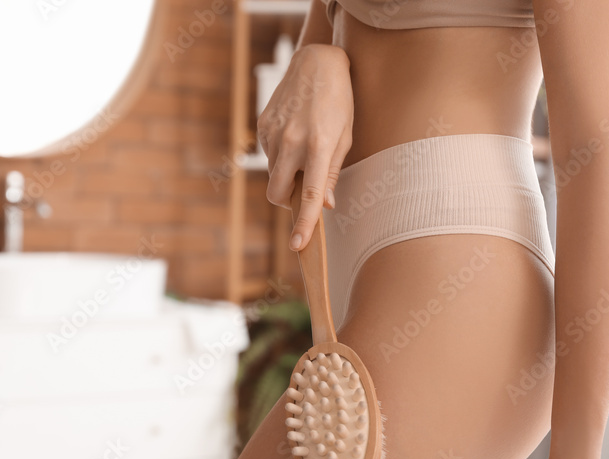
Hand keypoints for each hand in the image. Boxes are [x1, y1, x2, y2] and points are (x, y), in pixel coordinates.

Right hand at [256, 44, 353, 250]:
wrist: (317, 63)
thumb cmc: (339, 102)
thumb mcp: (345, 137)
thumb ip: (332, 173)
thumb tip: (324, 205)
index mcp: (319, 147)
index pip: (311, 195)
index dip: (305, 224)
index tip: (298, 245)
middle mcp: (292, 141)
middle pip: (278, 193)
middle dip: (286, 202)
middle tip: (301, 191)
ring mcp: (274, 133)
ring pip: (273, 174)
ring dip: (286, 174)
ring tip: (304, 147)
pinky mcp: (263, 125)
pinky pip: (268, 154)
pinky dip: (280, 155)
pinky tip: (294, 133)